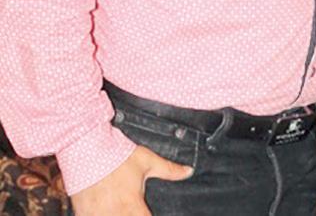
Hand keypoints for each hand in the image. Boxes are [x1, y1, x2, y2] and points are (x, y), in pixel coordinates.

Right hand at [70, 145, 191, 215]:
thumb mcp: (147, 161)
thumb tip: (189, 171)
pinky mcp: (83, 215)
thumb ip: (169, 170)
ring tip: (120, 209)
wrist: (88, 149)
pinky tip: (105, 211)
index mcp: (132, 206)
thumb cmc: (119, 155)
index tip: (147, 214)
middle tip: (133, 210)